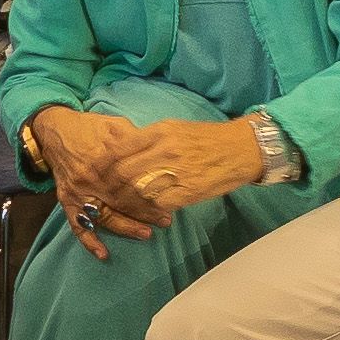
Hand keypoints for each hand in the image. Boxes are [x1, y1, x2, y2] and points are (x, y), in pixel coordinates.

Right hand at [29, 106, 167, 259]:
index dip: (151, 194)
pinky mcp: (66, 199)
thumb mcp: (117, 126)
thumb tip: (161, 155)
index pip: (132, 182)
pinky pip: (76, 224)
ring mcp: (76, 191)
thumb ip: (137, 141)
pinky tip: (103, 254)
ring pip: (103, 216)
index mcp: (104, 158)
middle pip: (121, 202)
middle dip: (144, 214)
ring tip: (146, 234)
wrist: (54, 129)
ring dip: (125, 228)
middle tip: (165, 221)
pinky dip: (89, 240)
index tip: (171, 201)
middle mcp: (89, 178)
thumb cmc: (91, 127)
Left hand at [105, 117, 265, 211]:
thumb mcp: (175, 128)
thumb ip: (148, 138)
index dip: (104, 163)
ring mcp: (176, 173)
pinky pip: (157, 204)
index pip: (119, 149)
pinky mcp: (187, 192)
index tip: (98, 170)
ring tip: (121, 204)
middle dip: (110, 185)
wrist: (242, 149)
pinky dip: (148, 209)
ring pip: (138, 191)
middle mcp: (165, 151)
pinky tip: (146, 211)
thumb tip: (122, 145)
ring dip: (127, 201)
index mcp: (160, 132)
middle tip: (105, 192)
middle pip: (124, 173)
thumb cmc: (208, 138)